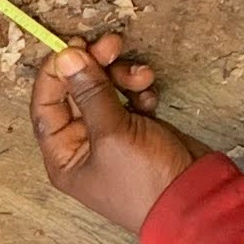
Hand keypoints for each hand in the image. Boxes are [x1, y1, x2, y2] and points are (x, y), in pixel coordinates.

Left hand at [30, 31, 196, 236]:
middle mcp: (82, 144)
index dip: (55, 73)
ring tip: (142, 77)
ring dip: (121, 76)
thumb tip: (66, 56)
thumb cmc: (146, 180)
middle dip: (95, 66)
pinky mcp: (138, 128)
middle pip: (76, 91)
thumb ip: (89, 92)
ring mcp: (111, 134)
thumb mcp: (113, 134)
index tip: (74, 45)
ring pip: (105, 89)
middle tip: (113, 44)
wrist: (197, 199)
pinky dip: (138, 91)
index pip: (46, 105)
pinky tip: (150, 97)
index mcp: (64, 155)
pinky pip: (129, 97)